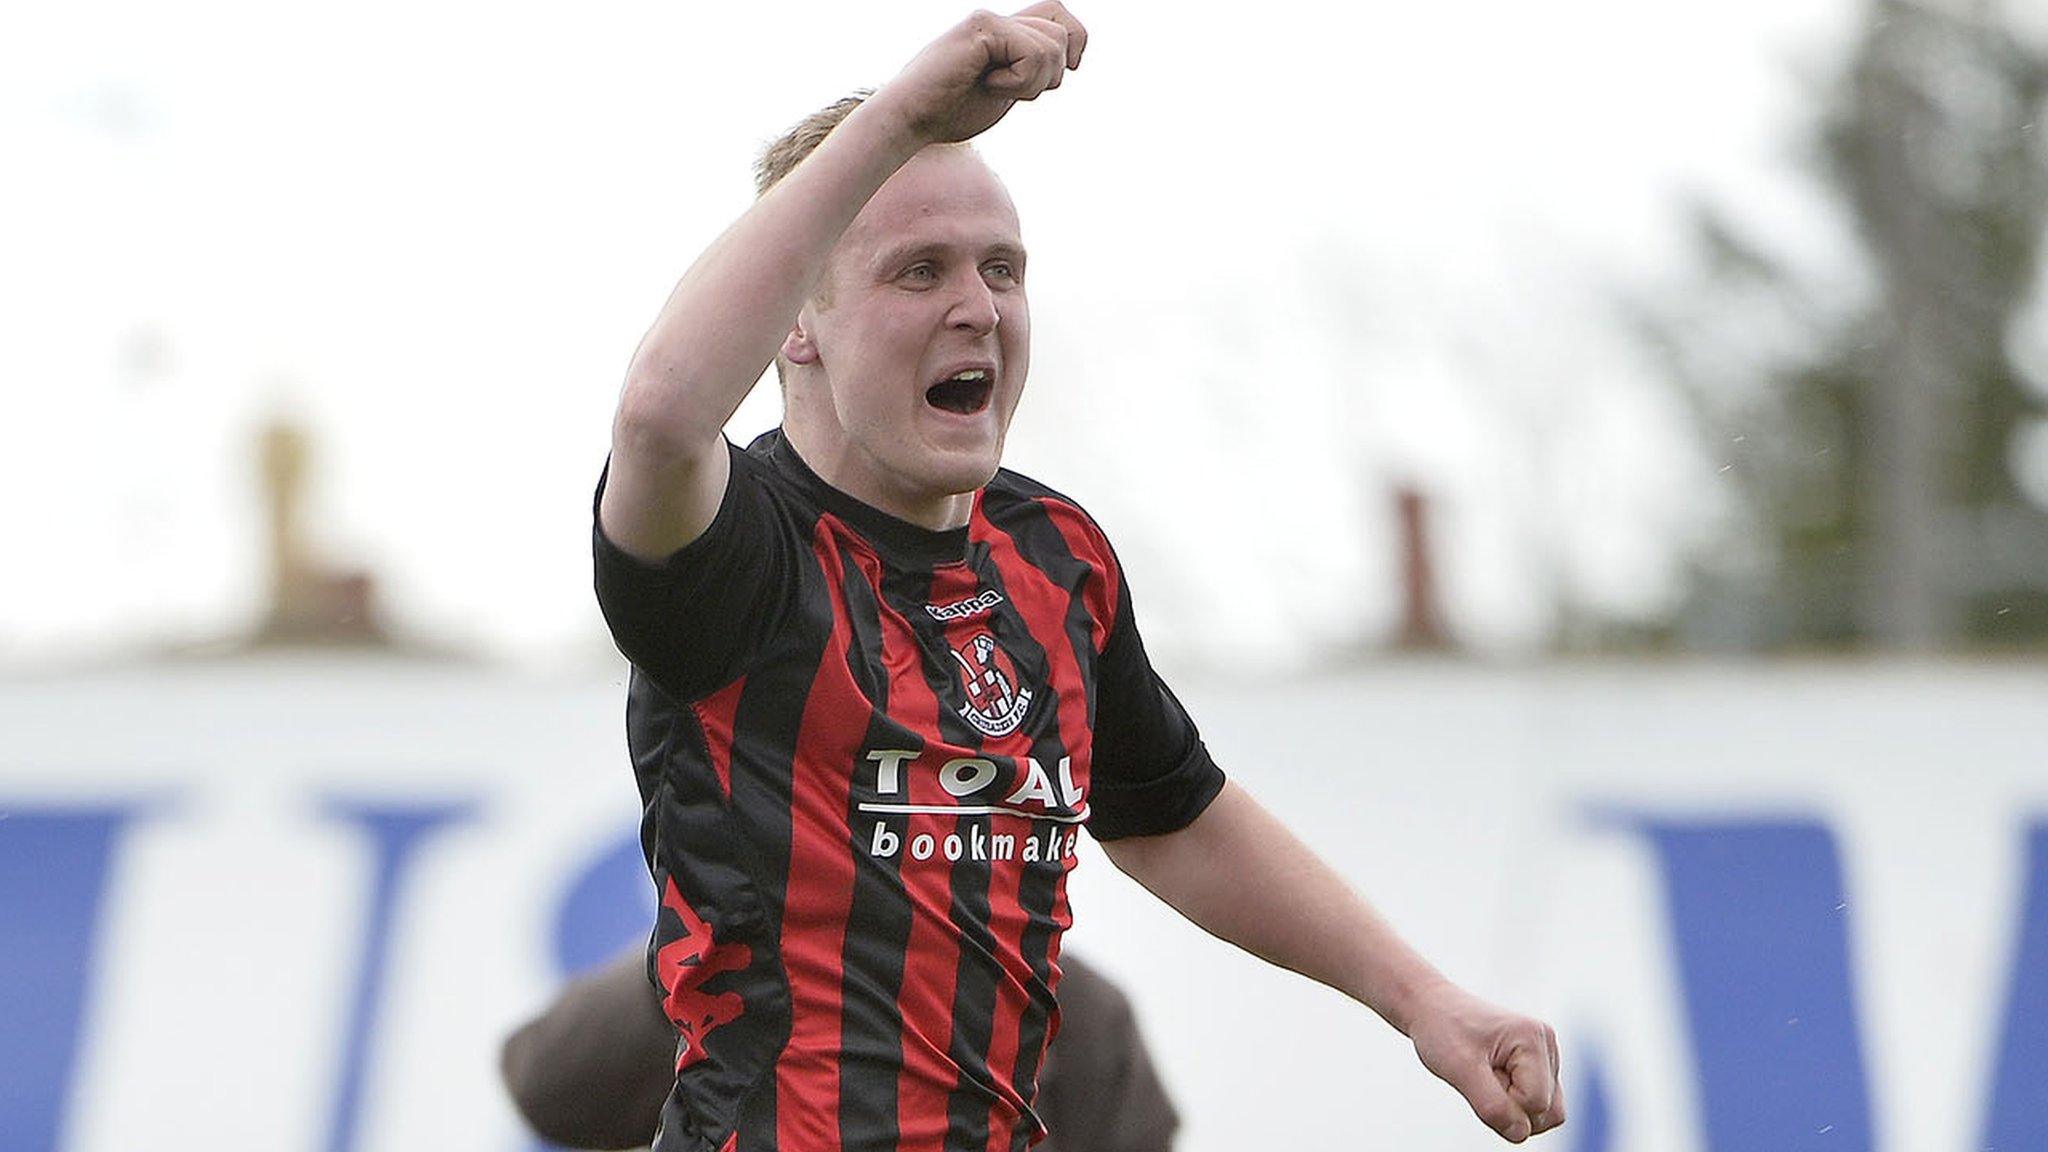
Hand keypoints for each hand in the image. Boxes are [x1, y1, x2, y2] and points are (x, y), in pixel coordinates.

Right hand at [873, 4, 1087, 146]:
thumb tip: (1067, 65)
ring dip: (1033, 82)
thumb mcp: (1002, 93)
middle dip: (1052, 74)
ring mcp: (989, 21)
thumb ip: (1029, 73)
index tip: (1066, 70)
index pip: (1059, 16)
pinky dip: (1019, 81)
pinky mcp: (982, 28)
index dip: (1075, 41)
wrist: (909, 119)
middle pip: (1062, 31)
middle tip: (1017, 91)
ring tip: (997, 89)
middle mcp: (998, 20)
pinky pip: (1031, 53)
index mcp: (1004, 34)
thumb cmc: (948, 113)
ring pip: (1051, 45)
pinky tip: (988, 85)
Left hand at [1407, 983, 1565, 1142]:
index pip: (1536, 1104)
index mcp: (1532, 1038)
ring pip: (1546, 1111)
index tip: (1477, 1076)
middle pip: (1549, 1112)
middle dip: (1513, 1108)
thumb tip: (1519, 1133)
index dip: (1503, 1103)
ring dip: (1513, 1104)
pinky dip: (1512, 1098)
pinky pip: (1536, 1102)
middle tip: (1482, 1079)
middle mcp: (1546, 1044)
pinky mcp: (1537, 1064)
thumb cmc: (1443, 1030)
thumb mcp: (1460, 1069)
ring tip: (1486, 1076)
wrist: (1432, 1008)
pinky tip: (1492, 1076)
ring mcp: (1545, 1055)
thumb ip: (1492, 1105)